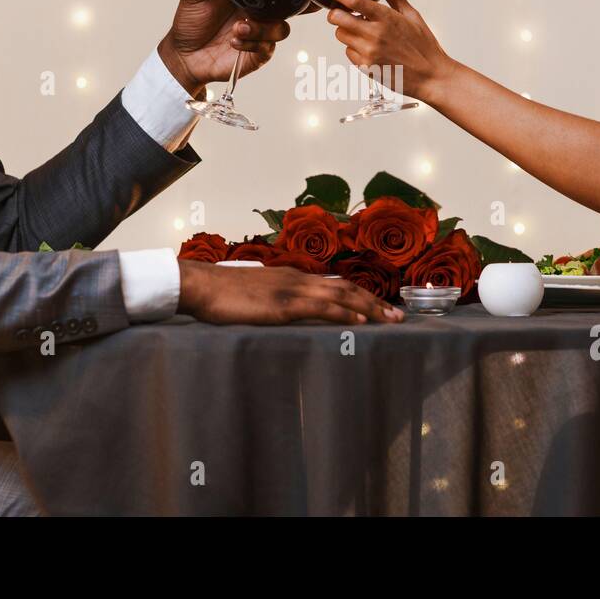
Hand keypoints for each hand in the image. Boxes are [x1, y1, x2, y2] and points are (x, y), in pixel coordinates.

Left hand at [157, 0, 292, 96]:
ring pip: (281, 26)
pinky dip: (251, 42)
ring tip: (238, 28)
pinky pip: (267, 46)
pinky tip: (235, 41)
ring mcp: (263, 30)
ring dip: (261, 27)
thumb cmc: (191, 22)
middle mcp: (262, 8)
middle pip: (295, 0)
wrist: (185, 55)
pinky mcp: (259, 51)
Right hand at [177, 260, 405, 325]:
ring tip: (391, 320)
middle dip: (375, 301)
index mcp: (292, 277)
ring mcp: (292, 290)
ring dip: (370, 307)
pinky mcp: (284, 305)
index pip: (335, 285)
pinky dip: (345, 313)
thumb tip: (287, 313)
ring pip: (341, 295)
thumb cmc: (222, 293)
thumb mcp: (256, 295)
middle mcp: (298, 279)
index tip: (380, 307)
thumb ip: (275, 301)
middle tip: (399, 316)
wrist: (200, 285)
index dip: (360, 296)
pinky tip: (361, 321)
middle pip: (346, 288)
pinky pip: (322, 308)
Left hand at [314, 0, 455, 101]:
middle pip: (337, 18)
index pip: (353, 0)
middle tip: (344, 13)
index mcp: (386, 18)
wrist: (431, 77)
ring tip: (365, 34)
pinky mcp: (365, 67)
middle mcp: (375, 35)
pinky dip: (354, 49)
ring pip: (341, 35)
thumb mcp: (413, 17)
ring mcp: (368, 52)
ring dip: (346, 31)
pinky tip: (371, 50)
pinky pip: (348, 52)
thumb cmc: (425, 47)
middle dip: (336, 13)